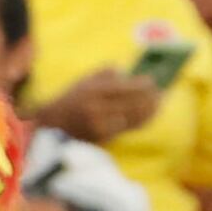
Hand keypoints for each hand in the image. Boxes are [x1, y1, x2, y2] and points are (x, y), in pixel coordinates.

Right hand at [34, 70, 161, 143]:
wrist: (50, 126)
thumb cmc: (70, 100)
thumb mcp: (84, 81)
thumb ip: (107, 73)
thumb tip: (130, 73)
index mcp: (94, 91)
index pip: (128, 87)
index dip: (145, 85)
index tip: (153, 82)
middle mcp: (98, 108)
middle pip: (135, 102)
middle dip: (152, 97)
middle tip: (161, 93)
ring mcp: (100, 124)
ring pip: (134, 117)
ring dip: (150, 110)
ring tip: (159, 104)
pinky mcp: (102, 137)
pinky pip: (127, 127)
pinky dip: (140, 121)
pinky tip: (148, 116)